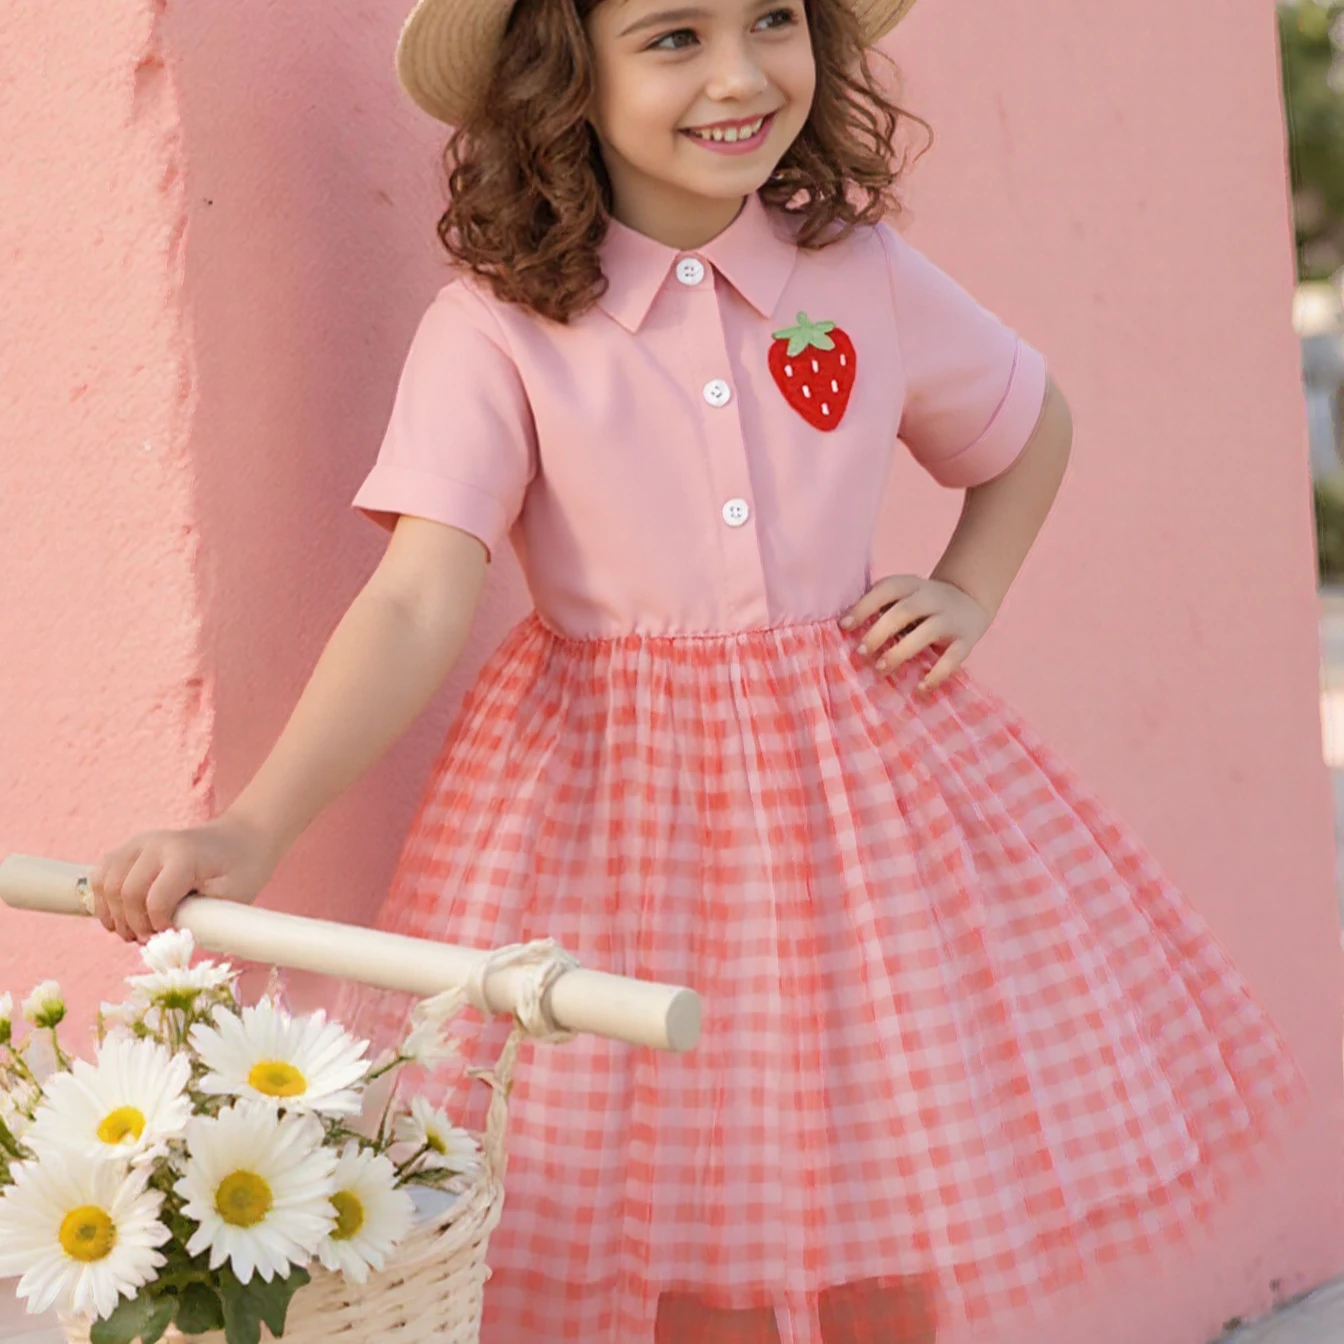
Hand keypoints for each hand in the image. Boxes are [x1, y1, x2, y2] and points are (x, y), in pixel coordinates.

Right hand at [88, 814, 277, 943]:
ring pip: (105, 883)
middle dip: (132, 924)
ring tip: (133, 931)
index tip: (170, 936)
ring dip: (113, 914)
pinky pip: (101, 875)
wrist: (241, 839)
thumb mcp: (232, 896)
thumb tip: (170, 941)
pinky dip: (103, 900)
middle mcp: (156, 845)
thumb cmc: (240, 870)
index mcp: (183, 856)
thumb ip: (202, 918)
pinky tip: (119, 916)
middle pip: (123, 892)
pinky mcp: (131, 848)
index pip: (154, 900)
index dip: (157, 926)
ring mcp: (140, 843)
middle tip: (148, 940)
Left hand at [841, 574, 991, 691]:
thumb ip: (879, 609)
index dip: (864, 606)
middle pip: (904, 611)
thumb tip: (843, 631)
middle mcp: (931, 597)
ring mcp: (950, 618)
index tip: (844, 626)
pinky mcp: (966, 640)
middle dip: (879, 631)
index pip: (886, 589)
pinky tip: (921, 688)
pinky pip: (953, 658)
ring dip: (901, 651)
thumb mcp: (902, 597)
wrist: (969, 599)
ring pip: (926, 632)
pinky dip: (937, 674)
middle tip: (860, 651)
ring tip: (881, 668)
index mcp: (910, 584)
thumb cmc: (921, 604)